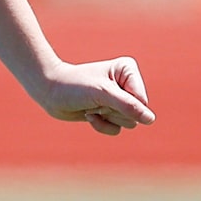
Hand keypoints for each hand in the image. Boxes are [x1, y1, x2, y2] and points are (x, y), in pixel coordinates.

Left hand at [36, 56, 152, 136]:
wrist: (50, 93)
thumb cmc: (74, 87)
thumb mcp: (102, 94)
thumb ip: (128, 106)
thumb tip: (150, 120)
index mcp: (128, 70)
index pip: (141, 100)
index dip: (122, 104)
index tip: (102, 93)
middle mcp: (127, 84)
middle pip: (136, 113)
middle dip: (113, 112)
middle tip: (95, 101)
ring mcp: (119, 100)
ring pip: (128, 123)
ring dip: (106, 119)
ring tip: (91, 106)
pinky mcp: (110, 113)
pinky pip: (116, 130)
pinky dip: (101, 126)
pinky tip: (88, 114)